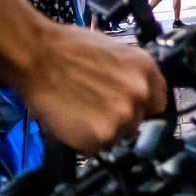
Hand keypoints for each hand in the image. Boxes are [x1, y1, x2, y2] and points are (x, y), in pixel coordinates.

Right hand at [12, 24, 166, 153]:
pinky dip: (86, 140)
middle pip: (139, 122)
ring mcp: (122, 116)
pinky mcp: (101, 135)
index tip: (131, 111)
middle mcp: (139, 94)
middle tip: (97, 108)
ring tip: (81, 112)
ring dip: (104, 131)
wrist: (36, 56)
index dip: (142, 108)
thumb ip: (131, 77)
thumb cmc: (67, 49)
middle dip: (120, 119)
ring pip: (119, 136)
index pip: (159, 104)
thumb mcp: (114, 52)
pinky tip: (73, 120)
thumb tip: (137, 96)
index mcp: (146, 70)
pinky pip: (99, 147)